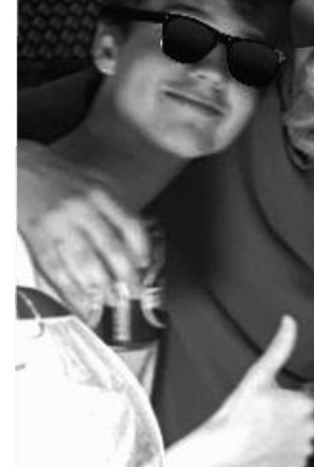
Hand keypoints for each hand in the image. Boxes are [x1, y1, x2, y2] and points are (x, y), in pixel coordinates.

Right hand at [16, 141, 151, 314]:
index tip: (144, 265)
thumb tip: (136, 244)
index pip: (130, 226)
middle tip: (134, 291)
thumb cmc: (58, 179)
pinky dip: (69, 289)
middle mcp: (81, 207)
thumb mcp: (93, 183)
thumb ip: (115, 209)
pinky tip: (79, 301)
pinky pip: (55, 266)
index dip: (141, 250)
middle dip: (126, 276)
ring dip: (101, 286)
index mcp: (100, 193)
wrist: (17, 165)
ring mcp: (57, 221)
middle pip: (111, 248)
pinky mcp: (36, 233)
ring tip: (112, 300)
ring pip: (85, 261)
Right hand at [210, 316, 313, 466]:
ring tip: (266, 430)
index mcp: (307, 404)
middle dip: (294, 413)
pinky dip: (286, 450)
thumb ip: (280, 347)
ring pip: (303, 435)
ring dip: (291, 431)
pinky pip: (297, 454)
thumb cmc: (239, 413)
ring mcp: (306, 448)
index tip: (277, 399)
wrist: (223, 449)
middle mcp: (313, 428)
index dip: (295, 394)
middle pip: (309, 415)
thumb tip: (290, 323)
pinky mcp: (299, 465)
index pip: (313, 393)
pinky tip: (268, 445)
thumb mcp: (259, 375)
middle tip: (268, 415)